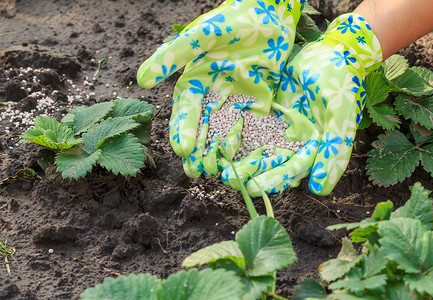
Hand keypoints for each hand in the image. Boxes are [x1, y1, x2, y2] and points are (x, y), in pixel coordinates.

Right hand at [137, 0, 304, 176]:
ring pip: (224, 131)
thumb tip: (141, 80)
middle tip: (194, 172)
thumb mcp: (201, 35)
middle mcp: (212, 94)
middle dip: (198, 149)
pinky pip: (250, 126)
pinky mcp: (257, 104)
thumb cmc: (232, 20)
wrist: (270, 14)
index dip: (183, 129)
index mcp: (194, 80)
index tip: (182, 149)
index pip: (186, 109)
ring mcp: (235, 101)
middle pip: (202, 126)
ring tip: (213, 172)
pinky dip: (246, 143)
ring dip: (218, 152)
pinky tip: (241, 159)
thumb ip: (173, 55)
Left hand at [222, 13, 382, 195]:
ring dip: (240, 158)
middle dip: (250, 173)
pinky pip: (252, 128)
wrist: (329, 52)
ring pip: (258, 149)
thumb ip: (335, 150)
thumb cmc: (338, 82)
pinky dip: (238, 135)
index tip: (250, 187)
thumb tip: (320, 191)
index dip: (271, 180)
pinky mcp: (269, 115)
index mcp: (315, 148)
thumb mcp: (339, 114)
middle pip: (271, 164)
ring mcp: (282, 129)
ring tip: (219, 165)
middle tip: (227, 179)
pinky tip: (220, 140)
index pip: (291, 171)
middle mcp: (297, 143)